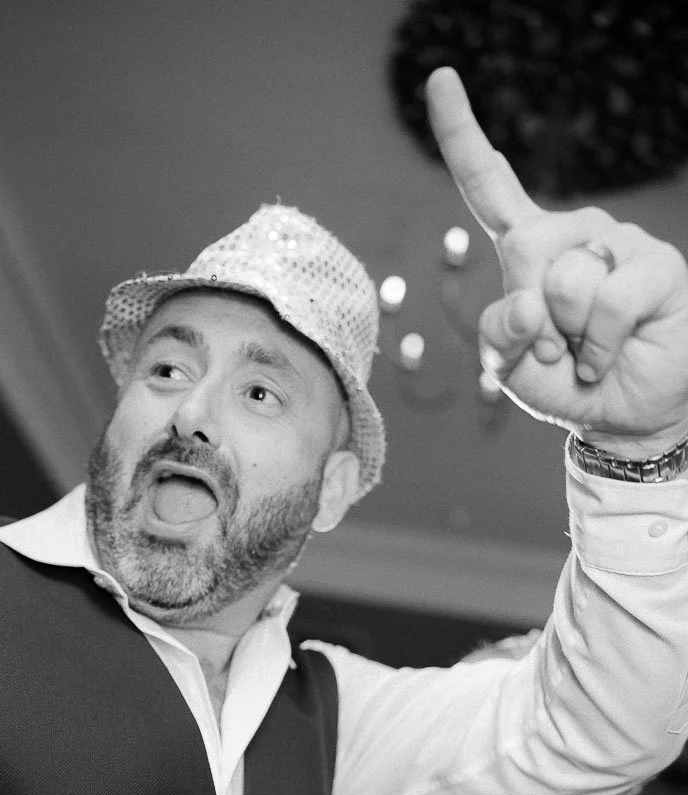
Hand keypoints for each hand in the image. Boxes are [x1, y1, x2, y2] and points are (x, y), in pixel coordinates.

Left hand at [426, 68, 687, 455]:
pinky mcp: (656, 264)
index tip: (440, 80)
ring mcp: (617, 242)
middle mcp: (572, 232)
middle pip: (525, 249)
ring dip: (569, 334)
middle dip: (531, 315)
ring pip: (568, 280)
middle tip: (554, 346)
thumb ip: (499, 335)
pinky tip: (607, 354)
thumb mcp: (510, 366)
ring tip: (584, 349)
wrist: (620, 413)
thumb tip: (529, 305)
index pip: (488, 184)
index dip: (461, 133)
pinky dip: (599, 345)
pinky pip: (610, 300)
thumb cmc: (562, 381)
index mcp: (527, 246)